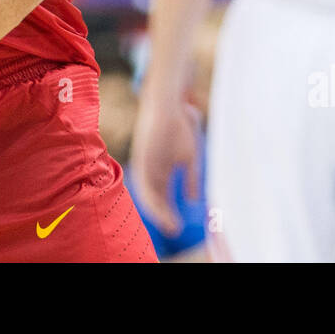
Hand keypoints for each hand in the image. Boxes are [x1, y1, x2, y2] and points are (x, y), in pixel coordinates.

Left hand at [131, 89, 200, 235]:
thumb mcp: (190, 157)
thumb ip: (191, 178)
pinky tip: (161, 208)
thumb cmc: (181, 127)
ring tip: (171, 225)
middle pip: (154, 199)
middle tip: (175, 231)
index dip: (169, 212)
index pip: (161, 197)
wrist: (171, 103)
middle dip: (164, 216)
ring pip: (147, 195)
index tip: (178, 227)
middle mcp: (148, 170)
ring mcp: (143, 165)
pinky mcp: (141, 159)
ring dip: (158, 212)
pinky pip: (144, 184)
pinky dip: (153, 198)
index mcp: (158, 171)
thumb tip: (193, 200)